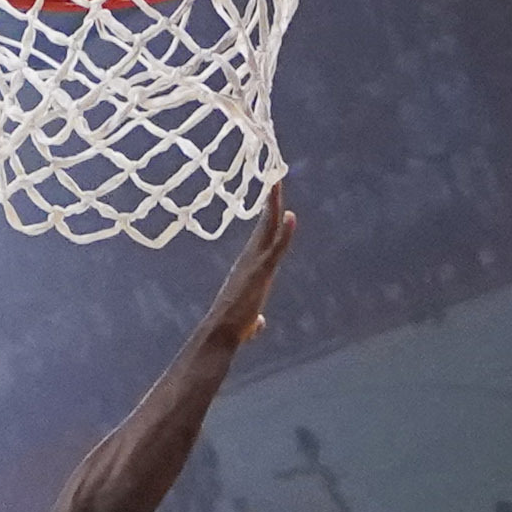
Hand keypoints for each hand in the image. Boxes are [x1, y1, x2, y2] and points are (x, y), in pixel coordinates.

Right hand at [201, 190, 294, 346]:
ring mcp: (254, 263)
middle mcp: (249, 259)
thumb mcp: (246, 324)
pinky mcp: (261, 271)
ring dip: (274, 204)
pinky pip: (276, 247)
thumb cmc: (230, 331)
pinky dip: (285, 232)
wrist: (220, 334)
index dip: (268, 216)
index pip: (261, 237)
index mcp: (248, 267)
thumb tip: (258, 325)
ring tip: (277, 181)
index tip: (273, 197)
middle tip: (275, 177)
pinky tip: (292, 215)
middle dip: (271, 200)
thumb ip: (253, 321)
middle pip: (264, 224)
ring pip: (268, 228)